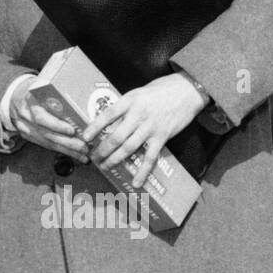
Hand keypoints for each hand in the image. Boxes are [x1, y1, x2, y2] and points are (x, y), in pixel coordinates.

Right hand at [8, 73, 90, 161]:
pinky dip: (62, 151)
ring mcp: (25, 128)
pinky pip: (46, 145)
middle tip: (84, 147)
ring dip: (67, 150)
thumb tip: (77, 98)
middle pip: (46, 133)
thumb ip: (55, 91)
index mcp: (28, 100)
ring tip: (83, 154)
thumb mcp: (41, 83)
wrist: (13, 95)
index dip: (56, 125)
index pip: (41, 117)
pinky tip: (75, 155)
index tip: (71, 130)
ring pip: (47, 142)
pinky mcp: (27, 136)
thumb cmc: (33, 88)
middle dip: (67, 142)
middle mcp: (25, 116)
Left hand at [81, 73, 208, 186]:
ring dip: (114, 160)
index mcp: (130, 100)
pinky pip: (150, 157)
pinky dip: (142, 171)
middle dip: (102, 150)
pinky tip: (136, 182)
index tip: (84, 138)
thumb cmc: (162, 90)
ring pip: (128, 148)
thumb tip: (109, 121)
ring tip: (105, 167)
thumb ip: (126, 106)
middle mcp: (139, 114)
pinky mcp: (162, 137)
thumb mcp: (139, 92)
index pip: (108, 115)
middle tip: (93, 158)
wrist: (187, 90)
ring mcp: (150, 127)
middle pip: (115, 137)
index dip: (94, 127)